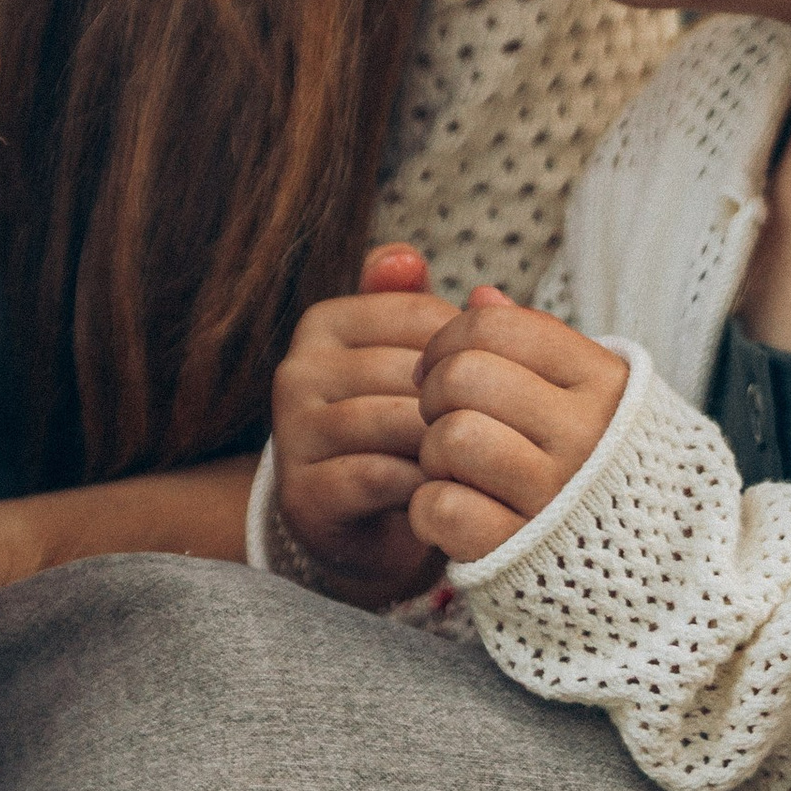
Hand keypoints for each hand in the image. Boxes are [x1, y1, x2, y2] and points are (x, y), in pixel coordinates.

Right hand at [269, 242, 460, 604]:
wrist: (367, 529)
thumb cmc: (403, 432)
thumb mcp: (416, 365)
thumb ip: (425, 311)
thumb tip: (422, 261)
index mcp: (325, 322)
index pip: (422, 316)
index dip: (471, 355)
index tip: (492, 388)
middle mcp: (297, 369)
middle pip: (409, 370)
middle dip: (459, 405)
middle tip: (499, 434)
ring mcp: (292, 432)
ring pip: (394, 420)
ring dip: (444, 446)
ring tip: (476, 464)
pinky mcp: (302, 492)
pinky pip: (378, 475)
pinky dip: (421, 487)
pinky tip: (446, 494)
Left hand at [411, 289, 629, 565]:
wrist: (655, 574)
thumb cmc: (606, 470)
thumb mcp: (593, 397)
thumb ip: (538, 346)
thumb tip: (480, 297)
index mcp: (603, 383)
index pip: (496, 327)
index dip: (448, 339)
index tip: (442, 366)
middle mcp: (586, 435)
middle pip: (462, 375)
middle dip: (433, 393)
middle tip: (444, 418)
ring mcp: (555, 498)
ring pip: (450, 437)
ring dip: (434, 452)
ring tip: (456, 468)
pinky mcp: (518, 553)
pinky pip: (441, 507)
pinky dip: (430, 508)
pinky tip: (454, 510)